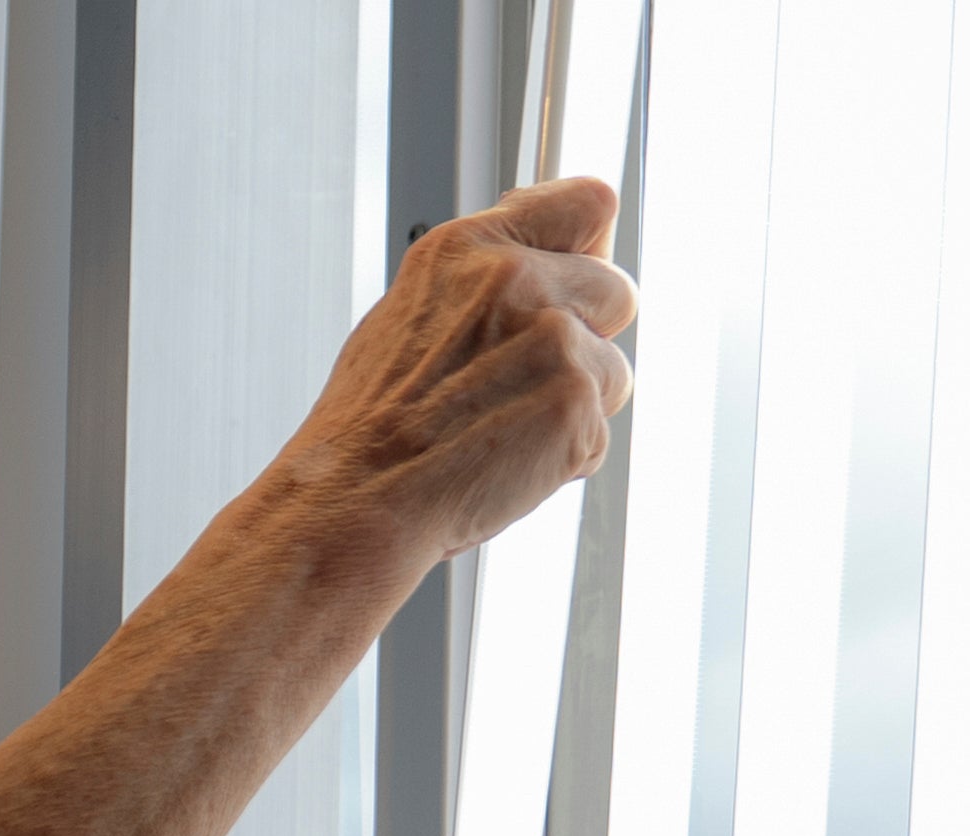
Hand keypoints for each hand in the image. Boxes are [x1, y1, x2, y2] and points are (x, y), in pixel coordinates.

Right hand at [269, 180, 638, 569]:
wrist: (353, 499)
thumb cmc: (369, 426)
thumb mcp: (406, 315)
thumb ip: (481, 281)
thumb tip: (537, 263)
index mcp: (469, 248)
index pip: (587, 204)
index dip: (590, 249)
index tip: (577, 276)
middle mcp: (516, 279)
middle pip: (616, 292)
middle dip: (585, 340)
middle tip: (520, 384)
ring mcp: (552, 339)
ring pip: (612, 371)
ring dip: (572, 406)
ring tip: (501, 431)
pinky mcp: (575, 401)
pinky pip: (600, 431)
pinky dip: (563, 457)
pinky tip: (504, 463)